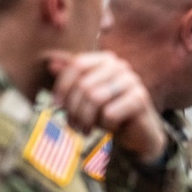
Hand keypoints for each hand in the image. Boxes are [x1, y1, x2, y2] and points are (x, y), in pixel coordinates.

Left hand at [45, 50, 165, 162]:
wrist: (137, 131)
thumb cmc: (108, 111)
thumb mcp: (86, 95)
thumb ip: (71, 78)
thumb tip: (51, 63)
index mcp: (106, 59)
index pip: (77, 64)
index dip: (63, 86)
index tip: (57, 104)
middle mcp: (121, 66)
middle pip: (84, 84)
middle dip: (73, 109)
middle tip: (72, 125)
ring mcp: (132, 81)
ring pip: (95, 99)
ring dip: (86, 119)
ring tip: (85, 130)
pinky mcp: (140, 99)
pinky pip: (110, 113)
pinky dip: (105, 125)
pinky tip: (109, 128)